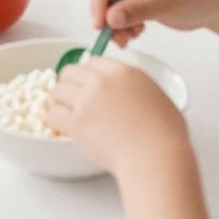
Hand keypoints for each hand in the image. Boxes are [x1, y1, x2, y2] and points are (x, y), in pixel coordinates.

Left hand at [49, 55, 187, 170]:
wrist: (156, 157)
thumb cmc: (165, 135)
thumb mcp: (159, 97)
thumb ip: (140, 89)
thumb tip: (135, 94)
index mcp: (123, 72)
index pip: (93, 61)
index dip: (87, 74)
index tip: (86, 84)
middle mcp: (102, 81)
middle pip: (70, 72)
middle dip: (68, 84)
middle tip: (71, 99)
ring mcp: (87, 101)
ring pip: (57, 91)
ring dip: (58, 102)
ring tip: (64, 113)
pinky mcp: (77, 123)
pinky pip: (53, 115)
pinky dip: (54, 121)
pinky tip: (62, 128)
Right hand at [90, 0, 218, 44]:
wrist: (217, 4)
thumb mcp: (164, 3)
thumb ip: (135, 10)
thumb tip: (109, 19)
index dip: (98, 1)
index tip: (99, 25)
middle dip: (108, 16)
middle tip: (116, 38)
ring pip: (112, 4)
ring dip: (116, 24)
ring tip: (129, 38)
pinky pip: (122, 10)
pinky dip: (124, 24)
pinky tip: (137, 33)